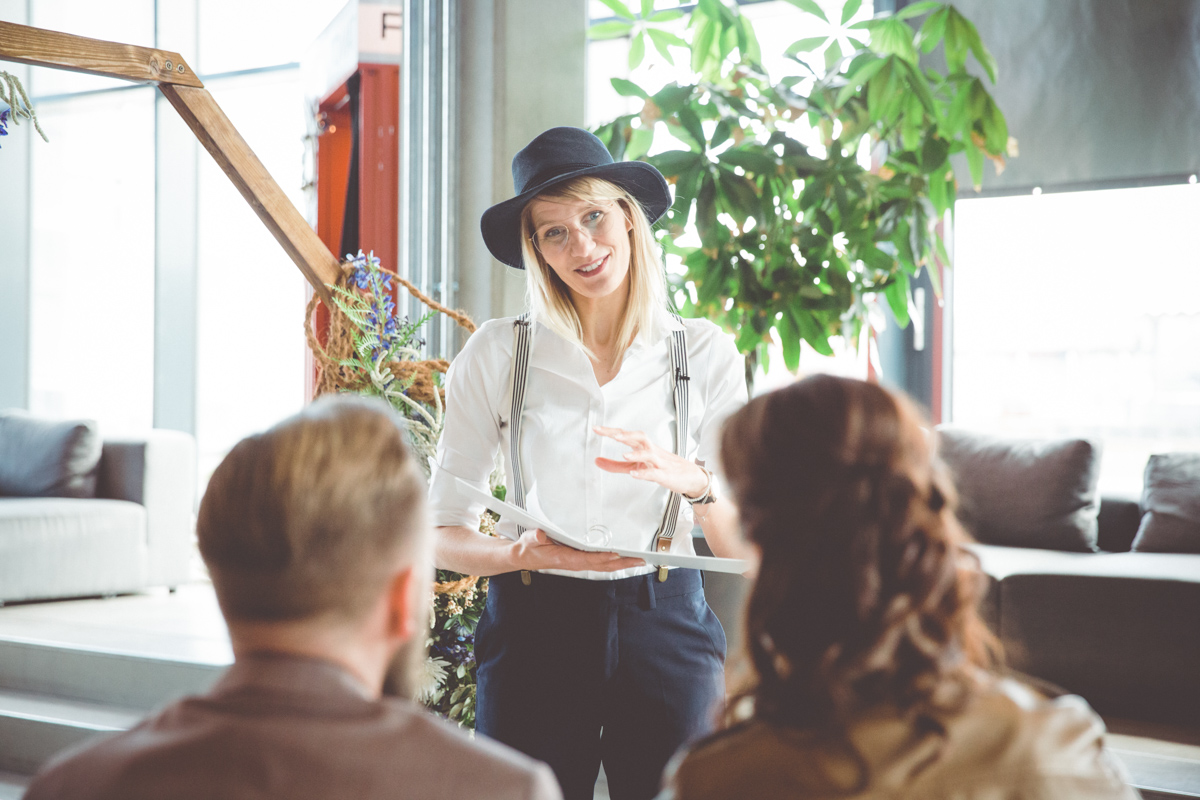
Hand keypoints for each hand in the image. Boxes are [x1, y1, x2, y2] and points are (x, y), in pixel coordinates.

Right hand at [512, 529, 644, 572]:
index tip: (615, 555)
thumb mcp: (530, 539)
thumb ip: (535, 537)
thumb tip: (540, 534)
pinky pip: (599, 564)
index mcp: (564, 558)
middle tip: (639, 560)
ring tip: (637, 561)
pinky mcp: (579, 561)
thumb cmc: (529, 547)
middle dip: (621, 563)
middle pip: (601, 565)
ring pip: (603, 566)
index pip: (586, 559)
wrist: (524, 556)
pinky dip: (613, 563)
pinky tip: (622, 560)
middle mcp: (573, 562)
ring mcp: (577, 563)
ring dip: (621, 564)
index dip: (601, 557)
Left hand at [593, 426, 708, 497]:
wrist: (691, 477)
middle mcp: (651, 451)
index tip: (596, 428)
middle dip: (625, 434)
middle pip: (639, 437)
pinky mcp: (666, 475)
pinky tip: (634, 474)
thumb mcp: (637, 466)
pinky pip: (655, 473)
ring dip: (636, 453)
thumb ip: (615, 465)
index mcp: (643, 447)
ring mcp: (659, 462)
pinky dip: (645, 473)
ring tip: (623, 455)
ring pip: (649, 453)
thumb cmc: (664, 468)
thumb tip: (596, 460)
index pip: (626, 435)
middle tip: (609, 434)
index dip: (611, 431)